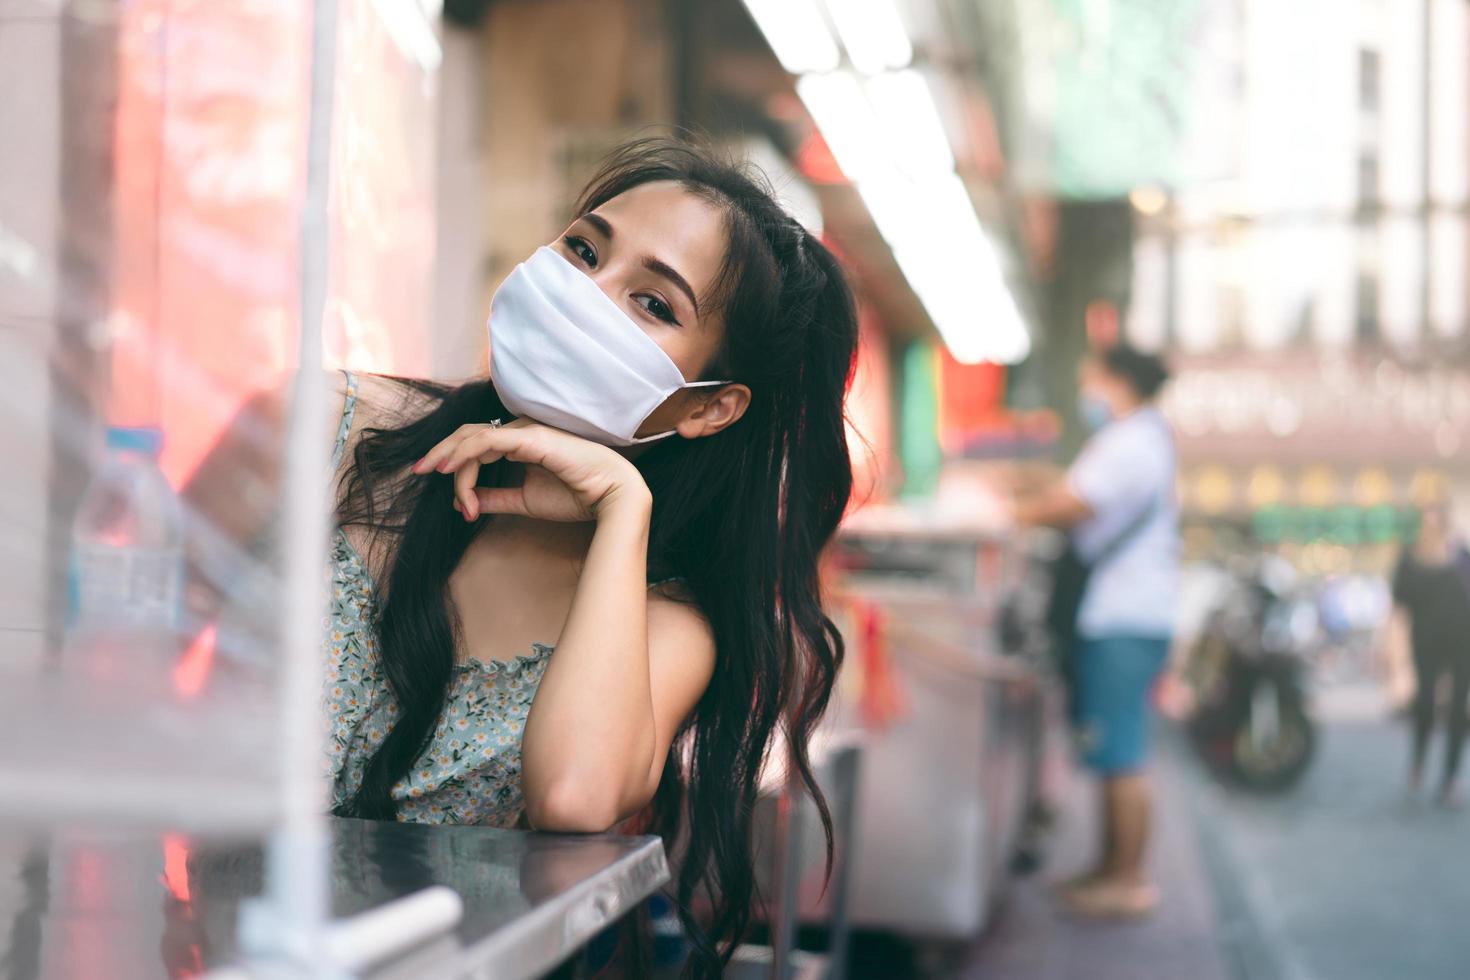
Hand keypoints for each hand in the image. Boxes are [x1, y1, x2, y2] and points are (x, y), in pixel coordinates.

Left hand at [411, 420, 649, 523]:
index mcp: (520, 443)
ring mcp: (524, 431)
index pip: (478, 449)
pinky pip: (486, 440)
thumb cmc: (576, 496)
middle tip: (417, 471)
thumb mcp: (524, 501)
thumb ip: (496, 498)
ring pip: (472, 438)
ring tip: (430, 473)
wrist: (610, 496)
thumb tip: (464, 502)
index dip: (459, 474)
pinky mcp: (528, 438)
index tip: (463, 509)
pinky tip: (449, 469)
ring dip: (448, 456)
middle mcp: (520, 431)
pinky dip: (464, 453)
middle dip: (440, 452)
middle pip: (468, 435)